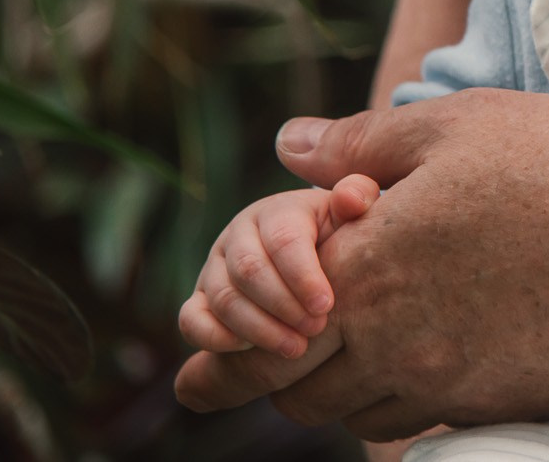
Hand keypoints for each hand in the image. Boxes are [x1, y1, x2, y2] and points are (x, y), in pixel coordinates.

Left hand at [173, 87, 548, 441]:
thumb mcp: (462, 126)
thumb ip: (362, 143)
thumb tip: (284, 148)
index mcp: (375, 269)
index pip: (264, 325)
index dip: (219, 343)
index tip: (186, 361)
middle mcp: (402, 344)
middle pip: (297, 389)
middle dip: (257, 380)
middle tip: (222, 378)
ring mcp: (456, 385)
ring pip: (355, 415)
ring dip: (326, 394)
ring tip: (320, 368)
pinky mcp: (507, 406)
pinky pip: (420, 423)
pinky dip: (392, 406)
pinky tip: (405, 375)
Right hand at [179, 174, 379, 357]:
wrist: (311, 250)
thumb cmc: (336, 234)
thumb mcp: (350, 212)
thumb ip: (356, 196)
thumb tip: (350, 200)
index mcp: (277, 210)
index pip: (283, 240)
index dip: (303, 275)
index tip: (326, 305)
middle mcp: (239, 235)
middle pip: (249, 270)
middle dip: (283, 305)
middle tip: (315, 329)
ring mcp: (215, 267)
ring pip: (223, 297)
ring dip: (259, 328)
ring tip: (295, 348)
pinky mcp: (200, 299)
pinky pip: (191, 320)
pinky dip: (215, 338)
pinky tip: (249, 351)